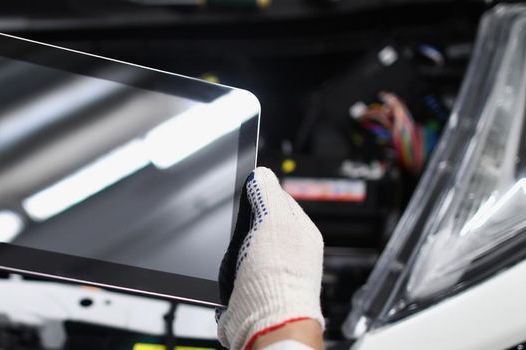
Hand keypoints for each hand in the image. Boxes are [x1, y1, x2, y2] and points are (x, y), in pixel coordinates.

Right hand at [217, 167, 324, 349]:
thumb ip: (268, 194)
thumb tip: (261, 174)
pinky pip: (231, 271)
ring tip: (233, 252)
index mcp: (301, 232)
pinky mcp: (250, 290)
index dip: (258, 191)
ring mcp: (269, 272)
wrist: (266, 323)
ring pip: (242, 248)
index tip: (243, 187)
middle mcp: (288, 253)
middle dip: (241, 223)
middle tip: (235, 224)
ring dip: (231, 249)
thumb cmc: (279, 278)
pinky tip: (227, 272)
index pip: (278, 199)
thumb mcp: (275, 221)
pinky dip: (224, 271)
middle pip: (258, 223)